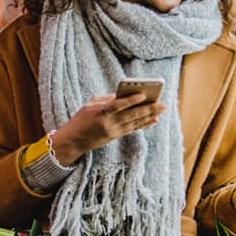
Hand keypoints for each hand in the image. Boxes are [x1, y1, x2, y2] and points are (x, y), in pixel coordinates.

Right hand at [50, 93, 165, 165]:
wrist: (74, 140)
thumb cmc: (82, 118)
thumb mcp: (90, 105)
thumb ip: (107, 99)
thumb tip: (125, 94)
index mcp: (99, 111)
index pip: (118, 105)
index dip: (131, 100)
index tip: (143, 95)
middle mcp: (108, 122)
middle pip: (131, 115)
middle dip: (148, 109)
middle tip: (161, 103)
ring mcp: (113, 131)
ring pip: (135, 122)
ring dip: (150, 116)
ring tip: (161, 109)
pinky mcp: (115, 136)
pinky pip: (133, 129)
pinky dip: (144, 124)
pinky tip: (153, 120)